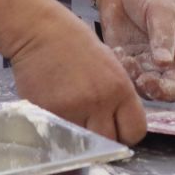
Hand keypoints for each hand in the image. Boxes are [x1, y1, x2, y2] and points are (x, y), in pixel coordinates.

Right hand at [4, 0, 147, 143]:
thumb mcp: (109, 65)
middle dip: (102, 139)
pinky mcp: (49, 113)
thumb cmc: (74, 44)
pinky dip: (58, 129)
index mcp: (120, 88)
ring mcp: (74, 109)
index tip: (115, 129)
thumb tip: (118, 125)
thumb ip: (117, 97)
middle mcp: (100, 102)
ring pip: (83, 143)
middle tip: (90, 125)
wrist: (39, 31)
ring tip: (71, 117)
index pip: (135, 131)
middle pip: (109, 142)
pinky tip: (55, 111)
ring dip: (78, 137)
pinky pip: (59, 134)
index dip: (125, 133)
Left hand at [97, 0, 174, 112]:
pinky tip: (119, 53)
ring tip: (128, 60)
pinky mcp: (132, 68)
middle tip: (146, 80)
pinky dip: (124, 72)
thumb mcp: (162, 10)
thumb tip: (165, 63)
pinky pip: (130, 81)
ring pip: (151, 91)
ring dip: (140, 81)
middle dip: (163, 90)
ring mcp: (153, 68)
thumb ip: (164, 36)